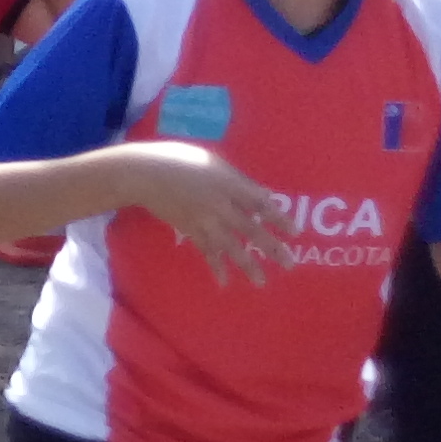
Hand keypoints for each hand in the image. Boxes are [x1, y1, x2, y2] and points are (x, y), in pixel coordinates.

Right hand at [123, 139, 287, 282]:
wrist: (144, 174)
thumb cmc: (180, 160)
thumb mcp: (213, 162)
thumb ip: (236, 180)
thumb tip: (258, 198)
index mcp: (229, 185)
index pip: (261, 204)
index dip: (279, 218)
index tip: (296, 233)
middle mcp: (221, 205)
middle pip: (250, 229)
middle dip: (271, 248)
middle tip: (289, 265)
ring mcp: (204, 220)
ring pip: (230, 246)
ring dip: (246, 265)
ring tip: (261, 282)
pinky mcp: (189, 229)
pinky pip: (206, 250)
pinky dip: (215, 266)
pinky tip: (224, 281)